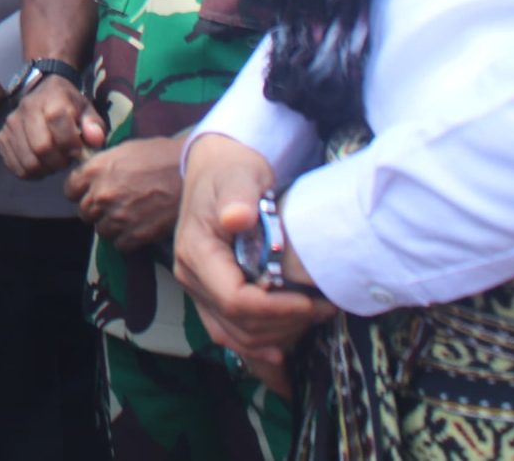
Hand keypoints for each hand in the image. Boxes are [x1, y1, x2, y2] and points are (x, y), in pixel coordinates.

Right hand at [0, 72, 103, 178]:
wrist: (42, 91)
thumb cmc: (68, 105)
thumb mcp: (86, 109)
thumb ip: (94, 125)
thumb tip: (95, 140)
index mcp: (52, 98)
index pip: (57, 124)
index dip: (70, 144)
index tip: (77, 151)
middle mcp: (27, 108)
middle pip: (41, 147)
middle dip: (58, 161)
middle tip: (65, 160)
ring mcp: (11, 123)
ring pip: (27, 161)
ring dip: (44, 169)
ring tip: (53, 162)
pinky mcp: (2, 137)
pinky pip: (14, 166)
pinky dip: (29, 172)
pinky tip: (39, 163)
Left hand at [66, 134, 183, 248]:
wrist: (191, 174)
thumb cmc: (162, 156)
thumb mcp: (126, 150)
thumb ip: (104, 165)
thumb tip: (93, 175)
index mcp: (96, 170)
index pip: (69, 189)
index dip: (79, 190)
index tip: (89, 191)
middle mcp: (101, 194)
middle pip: (84, 211)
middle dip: (96, 208)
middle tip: (115, 203)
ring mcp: (117, 216)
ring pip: (100, 230)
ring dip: (111, 224)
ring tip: (129, 215)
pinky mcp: (134, 234)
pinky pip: (119, 244)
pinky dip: (126, 238)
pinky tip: (138, 225)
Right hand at [172, 135, 333, 393]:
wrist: (216, 170)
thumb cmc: (231, 171)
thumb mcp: (239, 175)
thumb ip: (239, 196)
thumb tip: (237, 217)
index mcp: (195, 252)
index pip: (233, 299)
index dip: (273, 309)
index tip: (307, 301)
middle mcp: (190, 277)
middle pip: (237, 324)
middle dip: (283, 324)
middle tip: (322, 308)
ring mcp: (198, 289)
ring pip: (236, 336)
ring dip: (277, 336)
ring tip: (313, 317)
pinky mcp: (210, 296)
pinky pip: (232, 332)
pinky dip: (260, 343)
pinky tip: (287, 341)